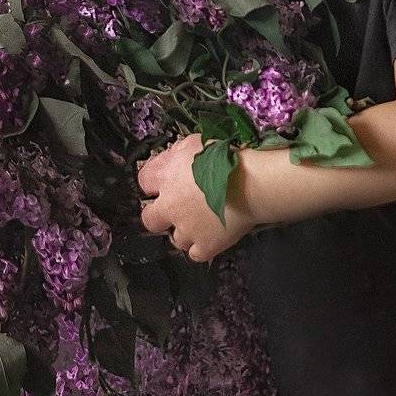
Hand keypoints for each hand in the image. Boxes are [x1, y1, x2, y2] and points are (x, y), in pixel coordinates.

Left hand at [136, 132, 254, 261]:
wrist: (251, 183)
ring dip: (186, 232)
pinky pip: (196, 253)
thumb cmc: (228, 160)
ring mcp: (186, 229)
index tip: (163, 184)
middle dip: (161, 216)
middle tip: (176, 210)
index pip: (144, 182)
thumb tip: (172, 157)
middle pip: (150, 219)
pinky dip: (202, 246)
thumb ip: (178, 152)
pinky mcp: (205, 245)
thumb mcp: (197, 142)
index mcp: (166, 177)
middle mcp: (170, 206)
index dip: (154, 183)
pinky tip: (211, 236)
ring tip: (203, 222)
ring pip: (176, 239)